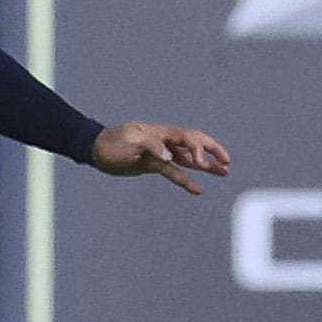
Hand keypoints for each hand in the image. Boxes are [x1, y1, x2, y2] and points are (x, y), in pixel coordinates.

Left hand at [90, 122, 230, 195]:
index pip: (186, 138)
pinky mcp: (153, 164)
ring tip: (224, 172)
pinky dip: (186, 180)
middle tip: (227, 162)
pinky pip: (174, 172)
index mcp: (160, 132)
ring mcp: (160, 153)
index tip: (198, 162)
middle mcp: (164, 141)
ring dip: (206, 165)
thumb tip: (169, 156)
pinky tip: (198, 189)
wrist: (95, 149)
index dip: (197, 148)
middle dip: (212, 151)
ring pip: (188, 159)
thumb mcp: (129, 141)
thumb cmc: (111, 142)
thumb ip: (151, 145)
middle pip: (194, 143)